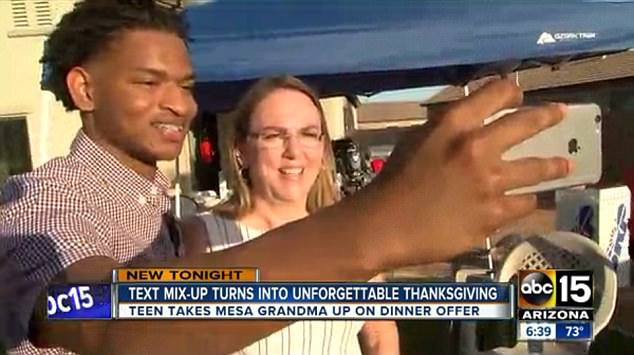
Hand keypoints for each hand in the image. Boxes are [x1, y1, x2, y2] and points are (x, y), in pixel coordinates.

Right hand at [369, 79, 570, 265]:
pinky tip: (529, 200)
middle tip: (560, 113)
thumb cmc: (394, 180)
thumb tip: (472, 122)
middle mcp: (478, 148)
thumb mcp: (416, 139)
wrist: (386, 225)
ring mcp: (490, 183)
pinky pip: (523, 203)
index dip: (510, 91)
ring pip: (536, 168)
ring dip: (553, 165)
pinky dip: (526, 200)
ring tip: (564, 165)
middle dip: (547, 116)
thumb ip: (447, 128)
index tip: (517, 93)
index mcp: (454, 125)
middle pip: (526, 123)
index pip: (495, 94)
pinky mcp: (494, 214)